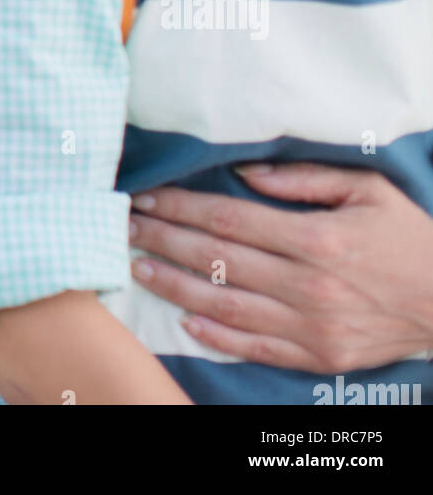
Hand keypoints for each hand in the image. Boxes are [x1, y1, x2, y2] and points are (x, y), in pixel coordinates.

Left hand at [128, 163, 432, 371]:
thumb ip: (303, 178)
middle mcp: (307, 284)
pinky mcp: (317, 356)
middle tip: (125, 226)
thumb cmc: (404, 235)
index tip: (147, 196)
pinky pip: (255, 347)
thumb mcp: (365, 189)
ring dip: (175, 287)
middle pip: (217, 259)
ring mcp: (310, 325)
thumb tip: (245, 173)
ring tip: (139, 267)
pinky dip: (217, 336)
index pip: (228, 218)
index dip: (181, 206)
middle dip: (164, 239)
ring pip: (225, 306)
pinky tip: (185, 321)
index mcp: (316, 238)